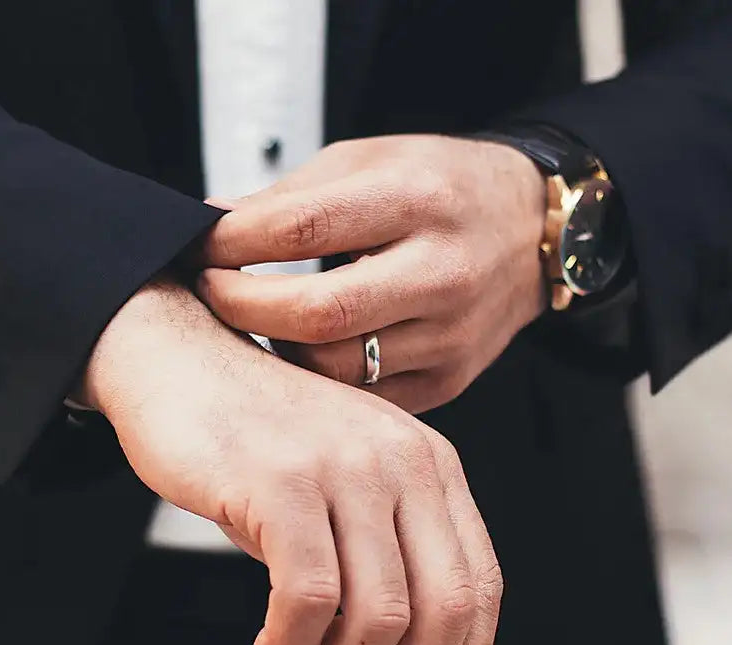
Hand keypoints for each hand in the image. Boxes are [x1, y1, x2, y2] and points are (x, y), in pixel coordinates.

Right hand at [82, 279, 503, 644]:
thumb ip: (383, 545)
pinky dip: (291, 643)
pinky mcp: (281, 481)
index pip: (480, 583)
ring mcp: (342, 467)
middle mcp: (399, 459)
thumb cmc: (257, 433)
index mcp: (429, 462)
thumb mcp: (346, 478)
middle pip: (446, 607)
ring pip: (379, 614)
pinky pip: (308, 597)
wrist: (179, 360)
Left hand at [196, 134, 546, 412]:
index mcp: (417, 200)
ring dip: (274, 347)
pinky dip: (317, 378)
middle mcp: (441, 271)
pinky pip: (361, 397)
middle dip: (240, 306)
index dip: (234, 241)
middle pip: (316, 314)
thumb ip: (290, 196)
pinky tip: (298, 348)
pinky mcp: (448, 378)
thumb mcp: (369, 160)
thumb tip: (209, 222)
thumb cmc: (442, 186)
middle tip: (209, 289)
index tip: (200, 245)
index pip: (304, 228)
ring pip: (334, 367)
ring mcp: (449, 335)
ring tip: (252, 319)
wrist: (531, 229)